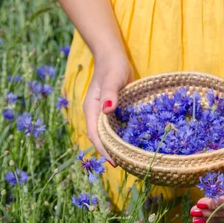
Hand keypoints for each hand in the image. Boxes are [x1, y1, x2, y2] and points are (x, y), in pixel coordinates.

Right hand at [83, 51, 132, 165]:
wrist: (112, 56)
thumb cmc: (112, 66)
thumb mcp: (113, 78)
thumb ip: (110, 93)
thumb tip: (107, 110)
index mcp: (91, 109)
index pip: (94, 134)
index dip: (102, 149)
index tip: (113, 161)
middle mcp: (95, 114)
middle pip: (99, 138)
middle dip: (109, 152)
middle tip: (124, 166)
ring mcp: (103, 114)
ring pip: (106, 135)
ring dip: (114, 147)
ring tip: (129, 160)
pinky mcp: (112, 112)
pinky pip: (114, 128)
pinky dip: (120, 138)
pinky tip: (132, 144)